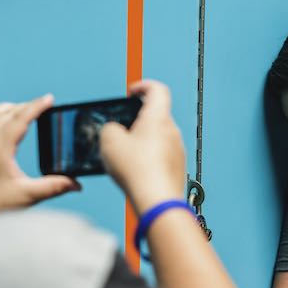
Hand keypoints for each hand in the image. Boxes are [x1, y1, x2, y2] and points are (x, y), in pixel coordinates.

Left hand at [0, 95, 80, 214]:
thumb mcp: (26, 197)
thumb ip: (53, 187)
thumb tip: (76, 184)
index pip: (20, 118)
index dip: (36, 106)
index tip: (49, 99)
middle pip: (6, 112)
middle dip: (26, 105)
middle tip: (43, 105)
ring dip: (9, 107)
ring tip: (24, 108)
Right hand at [99, 80, 185, 214]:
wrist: (157, 201)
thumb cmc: (137, 170)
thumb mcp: (109, 141)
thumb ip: (109, 128)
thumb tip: (115, 130)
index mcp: (158, 118)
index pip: (158, 90)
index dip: (143, 86)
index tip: (132, 92)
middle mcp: (172, 131)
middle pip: (156, 115)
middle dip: (137, 120)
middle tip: (121, 131)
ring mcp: (177, 150)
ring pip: (158, 137)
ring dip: (142, 141)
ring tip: (125, 156)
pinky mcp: (177, 167)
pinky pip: (162, 156)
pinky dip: (149, 158)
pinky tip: (135, 171)